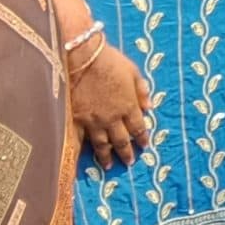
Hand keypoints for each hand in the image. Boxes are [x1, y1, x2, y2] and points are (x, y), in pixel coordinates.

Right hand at [71, 43, 152, 169]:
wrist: (81, 58)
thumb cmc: (109, 61)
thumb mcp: (133, 71)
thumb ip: (141, 91)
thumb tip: (150, 107)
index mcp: (128, 106)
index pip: (138, 127)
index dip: (141, 138)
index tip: (144, 146)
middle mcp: (112, 118)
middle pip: (121, 140)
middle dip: (126, 152)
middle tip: (129, 163)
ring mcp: (93, 121)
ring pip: (101, 144)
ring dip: (106, 156)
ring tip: (108, 166)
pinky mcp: (75, 120)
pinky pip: (78, 139)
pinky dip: (80, 150)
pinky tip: (80, 158)